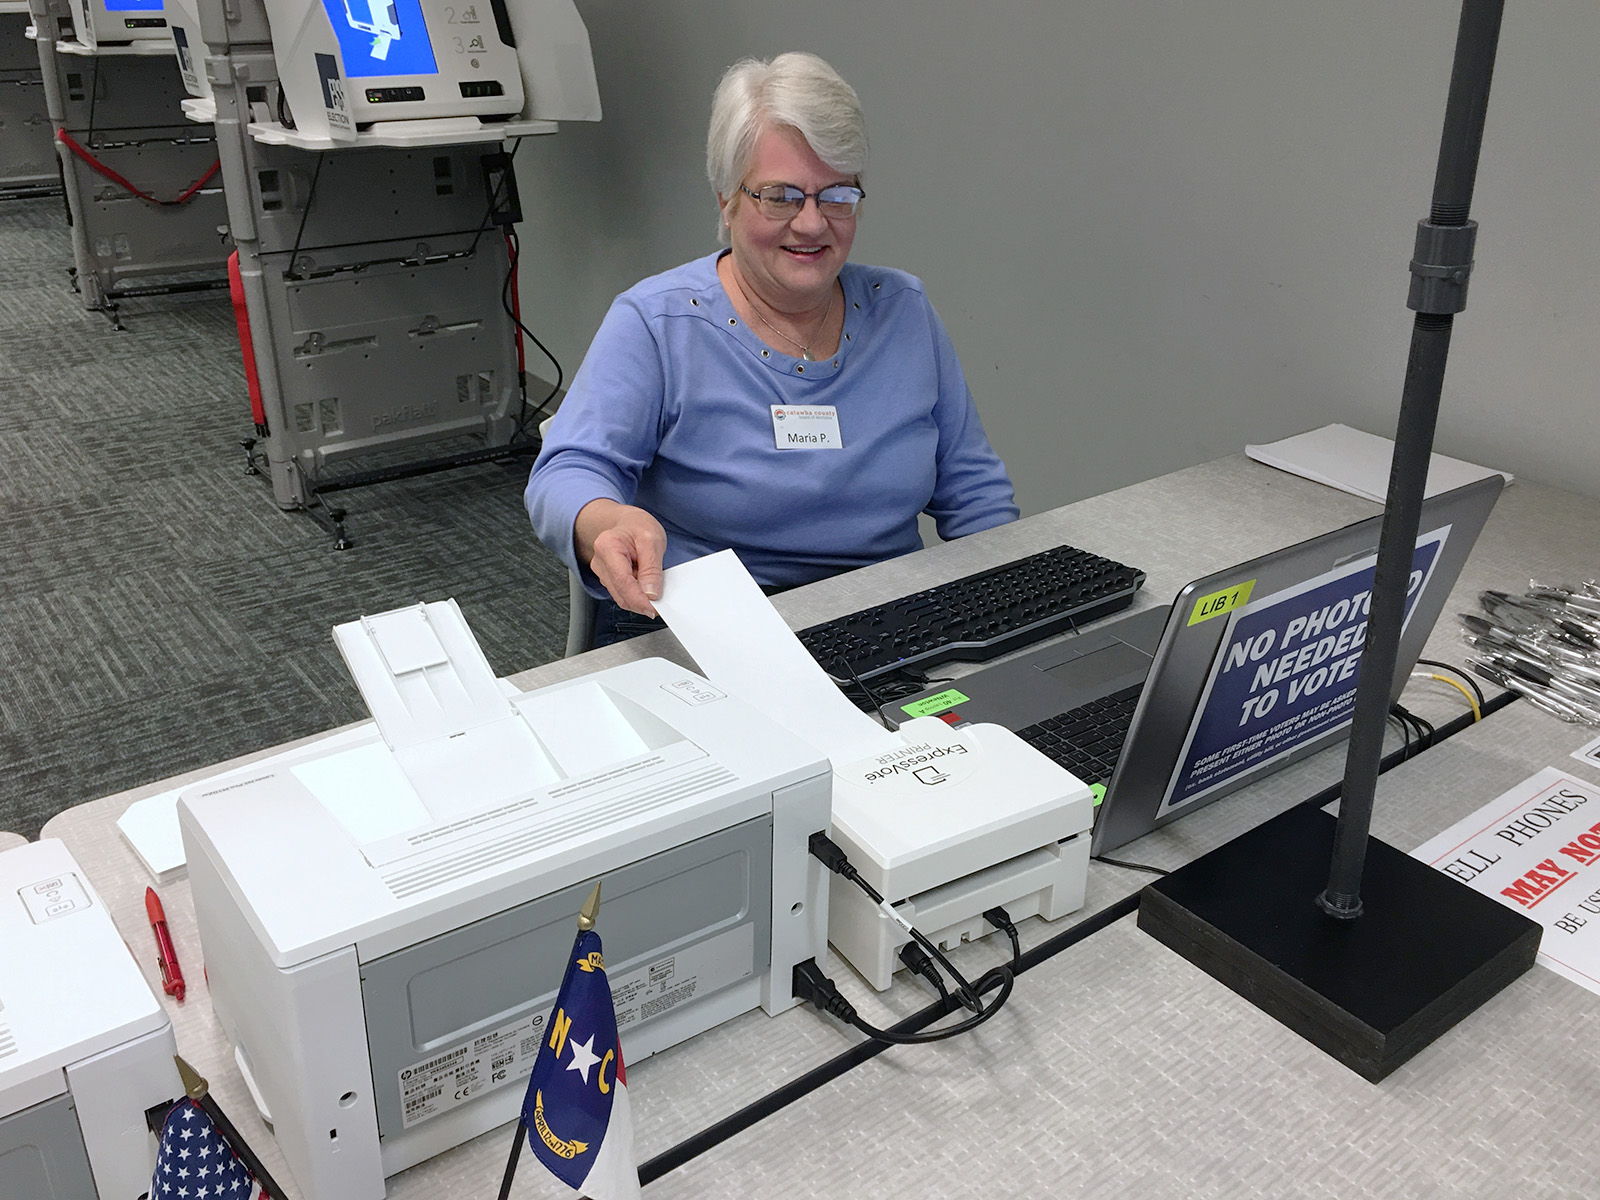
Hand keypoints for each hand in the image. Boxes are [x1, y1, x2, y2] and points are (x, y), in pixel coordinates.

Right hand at [574, 499, 666, 616]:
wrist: (628, 522)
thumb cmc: (638, 526)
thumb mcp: (652, 540)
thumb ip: (651, 568)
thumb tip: (651, 593)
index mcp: (607, 547)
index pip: (623, 582)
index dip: (639, 600)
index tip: (654, 608)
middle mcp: (600, 561)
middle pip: (620, 594)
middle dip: (641, 602)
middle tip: (660, 603)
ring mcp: (602, 572)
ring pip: (621, 597)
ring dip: (639, 599)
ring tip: (654, 586)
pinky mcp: (608, 579)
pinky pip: (623, 593)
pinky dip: (636, 595)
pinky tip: (645, 585)